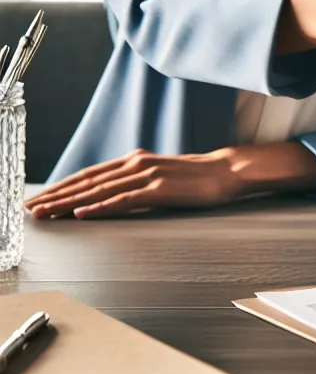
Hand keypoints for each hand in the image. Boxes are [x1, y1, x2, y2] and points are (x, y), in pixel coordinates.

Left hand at [24, 142, 315, 218]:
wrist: (227, 171)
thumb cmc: (196, 177)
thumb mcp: (160, 176)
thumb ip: (136, 182)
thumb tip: (112, 194)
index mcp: (135, 160)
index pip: (90, 174)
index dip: (62, 187)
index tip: (40, 199)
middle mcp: (136, 164)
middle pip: (88, 181)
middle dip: (56, 196)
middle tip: (30, 209)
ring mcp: (147, 176)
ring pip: (99, 191)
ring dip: (69, 203)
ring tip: (46, 213)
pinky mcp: (160, 190)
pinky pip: (124, 200)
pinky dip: (100, 207)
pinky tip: (83, 214)